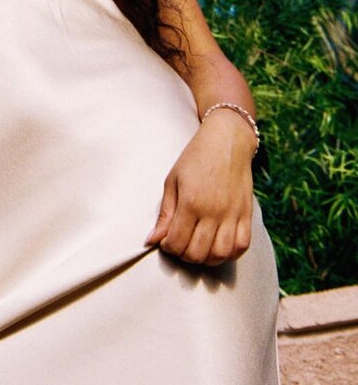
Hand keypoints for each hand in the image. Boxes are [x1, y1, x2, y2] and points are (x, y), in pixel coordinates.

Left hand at [144, 110, 255, 266]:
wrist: (226, 141)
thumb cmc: (195, 158)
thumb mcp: (173, 180)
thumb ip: (164, 213)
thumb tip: (151, 240)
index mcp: (191, 202)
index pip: (177, 242)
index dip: (167, 247)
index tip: (166, 240)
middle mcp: (213, 211)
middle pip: (197, 253)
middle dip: (184, 255)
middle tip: (180, 244)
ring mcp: (232, 214)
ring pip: (220, 255)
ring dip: (206, 259)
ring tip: (197, 247)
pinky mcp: (247, 214)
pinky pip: (241, 246)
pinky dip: (229, 253)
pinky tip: (218, 245)